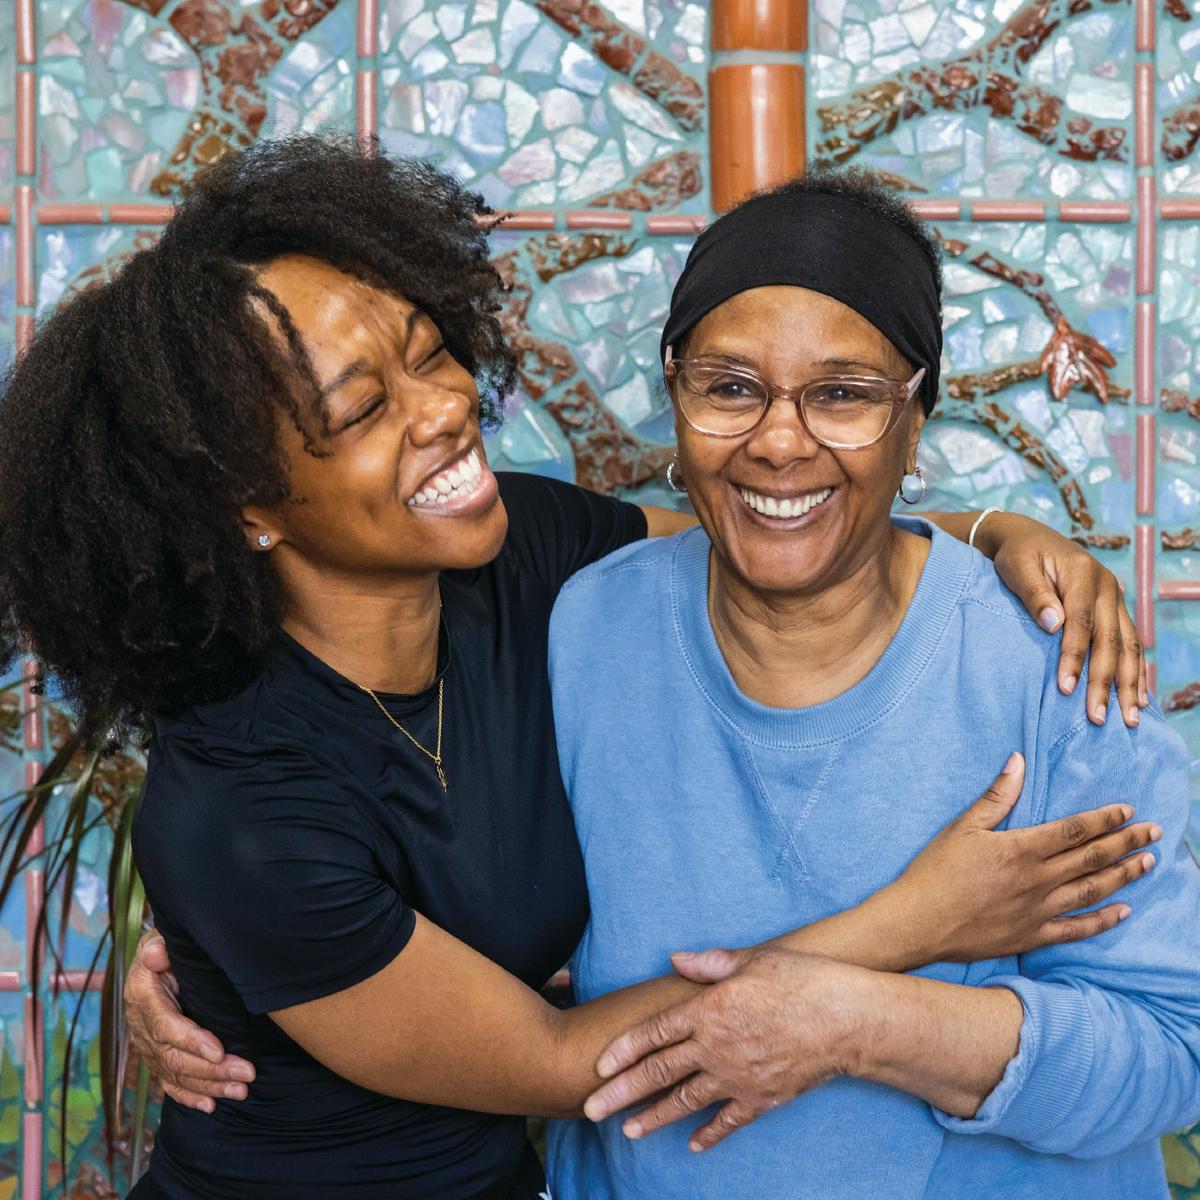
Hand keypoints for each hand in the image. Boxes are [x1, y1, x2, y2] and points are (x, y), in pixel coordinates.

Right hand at [124, 928, 255, 1111]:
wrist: (160, 955)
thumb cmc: (170, 944)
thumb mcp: (163, 937)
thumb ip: (160, 946)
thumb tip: (157, 954)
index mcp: (142, 994)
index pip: (165, 1025)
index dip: (191, 1040)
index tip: (219, 1050)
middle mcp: (141, 1024)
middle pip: (173, 1056)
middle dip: (211, 1069)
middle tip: (246, 1073)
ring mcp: (148, 1044)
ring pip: (175, 1073)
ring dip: (209, 1085)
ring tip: (241, 1090)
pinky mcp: (156, 1056)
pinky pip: (169, 1082)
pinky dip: (189, 1096)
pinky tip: (211, 1105)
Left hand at [584, 949, 865, 1150]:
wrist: (847, 1019)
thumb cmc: (801, 979)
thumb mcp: (752, 960)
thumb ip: (709, 963)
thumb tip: (675, 959)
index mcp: (709, 1010)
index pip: (655, 1033)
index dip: (624, 1050)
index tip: (600, 1066)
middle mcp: (716, 1047)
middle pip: (659, 1072)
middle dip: (622, 1092)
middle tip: (592, 1109)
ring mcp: (738, 1077)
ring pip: (686, 1101)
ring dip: (654, 1117)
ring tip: (628, 1131)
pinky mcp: (763, 1097)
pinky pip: (728, 1120)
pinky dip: (709, 1133)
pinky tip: (693, 1144)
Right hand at [883, 752, 1158, 963]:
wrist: (918, 921)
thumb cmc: (935, 871)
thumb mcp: (962, 826)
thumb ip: (997, 796)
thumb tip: (1018, 761)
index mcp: (1021, 849)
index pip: (1074, 830)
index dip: (1103, 819)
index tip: (1128, 811)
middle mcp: (1037, 880)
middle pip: (1091, 858)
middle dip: (1125, 842)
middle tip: (1154, 832)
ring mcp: (1038, 911)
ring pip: (1091, 890)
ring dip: (1123, 875)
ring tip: (1147, 863)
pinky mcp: (1031, 936)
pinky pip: (1076, 929)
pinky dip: (1102, 920)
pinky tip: (1123, 911)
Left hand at [981, 511, 1145, 726]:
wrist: (1029, 537)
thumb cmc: (1018, 554)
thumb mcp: (1017, 567)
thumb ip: (1034, 594)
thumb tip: (1053, 624)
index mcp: (1083, 574)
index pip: (1082, 622)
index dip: (1075, 656)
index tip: (1066, 688)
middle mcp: (1108, 587)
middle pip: (1111, 640)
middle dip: (1106, 682)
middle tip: (1099, 718)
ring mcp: (1115, 599)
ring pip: (1129, 646)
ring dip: (1130, 683)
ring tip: (1130, 718)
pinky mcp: (1114, 610)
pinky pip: (1131, 643)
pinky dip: (1135, 671)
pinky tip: (1138, 697)